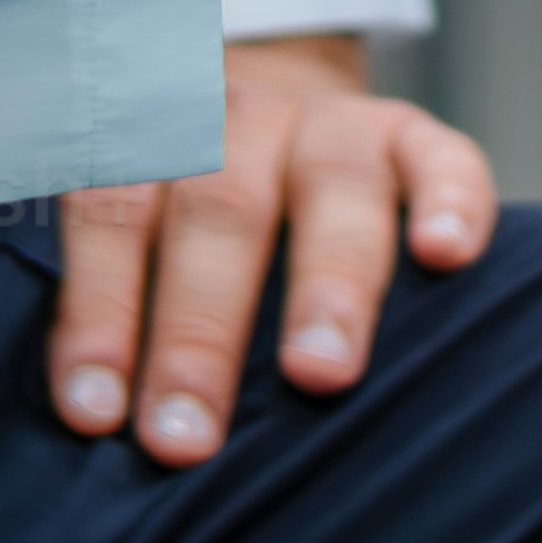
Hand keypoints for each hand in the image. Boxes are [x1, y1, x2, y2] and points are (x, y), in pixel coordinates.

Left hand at [47, 31, 489, 468]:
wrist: (275, 107)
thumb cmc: (190, 215)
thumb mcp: (137, 223)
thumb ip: (119, 294)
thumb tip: (91, 426)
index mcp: (154, 141)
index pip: (114, 217)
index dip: (100, 311)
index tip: (94, 412)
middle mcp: (240, 122)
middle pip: (217, 213)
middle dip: (199, 331)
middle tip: (187, 436)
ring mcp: (331, 125)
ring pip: (331, 187)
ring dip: (326, 283)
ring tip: (319, 374)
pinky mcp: (414, 135)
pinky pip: (443, 158)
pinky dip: (450, 201)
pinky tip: (448, 256)